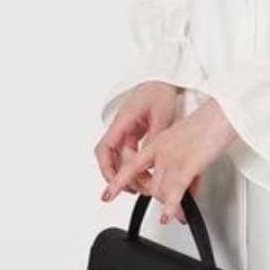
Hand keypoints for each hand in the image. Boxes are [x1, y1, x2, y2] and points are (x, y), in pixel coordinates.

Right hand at [94, 81, 184, 216]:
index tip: (113, 183)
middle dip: (116, 176)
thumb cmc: (161, 91)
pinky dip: (134, 165)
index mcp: (123, 121)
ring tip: (140, 186)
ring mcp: (127, 130)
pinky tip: (145, 174)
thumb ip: (155, 137)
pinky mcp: (135, 132)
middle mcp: (121, 127)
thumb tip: (149, 159)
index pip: (105, 149)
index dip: (107, 168)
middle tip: (130, 190)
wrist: (165, 79)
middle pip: (109, 157)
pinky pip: (129, 152)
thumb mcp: (162, 115)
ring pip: (119, 156)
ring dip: (126, 172)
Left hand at [103, 96, 239, 224]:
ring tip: (179, 210)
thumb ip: (183, 164)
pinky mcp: (186, 165)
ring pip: (160, 191)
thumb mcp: (188, 144)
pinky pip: (174, 192)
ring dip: (169, 204)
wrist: (222, 114)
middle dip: (159, 198)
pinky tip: (168, 216)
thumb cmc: (210, 124)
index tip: (107, 195)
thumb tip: (188, 186)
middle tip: (171, 206)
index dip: (118, 182)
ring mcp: (172, 158)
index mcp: (159, 142)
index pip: (131, 165)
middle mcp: (161, 150)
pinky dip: (170, 207)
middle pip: (149, 184)